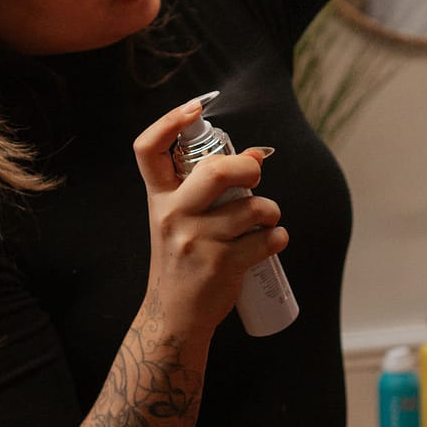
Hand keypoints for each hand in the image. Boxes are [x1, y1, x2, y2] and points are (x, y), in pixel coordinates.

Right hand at [132, 100, 287, 339]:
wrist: (173, 317)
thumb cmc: (183, 259)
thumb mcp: (181, 219)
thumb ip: (209, 188)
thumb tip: (257, 154)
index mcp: (159, 199)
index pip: (148, 149)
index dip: (170, 121)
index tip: (196, 109)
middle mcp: (173, 215)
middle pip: (216, 170)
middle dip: (249, 168)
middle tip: (256, 178)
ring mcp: (196, 241)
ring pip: (253, 208)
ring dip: (271, 211)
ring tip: (266, 220)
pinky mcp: (222, 264)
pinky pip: (267, 239)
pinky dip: (278, 238)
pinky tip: (271, 242)